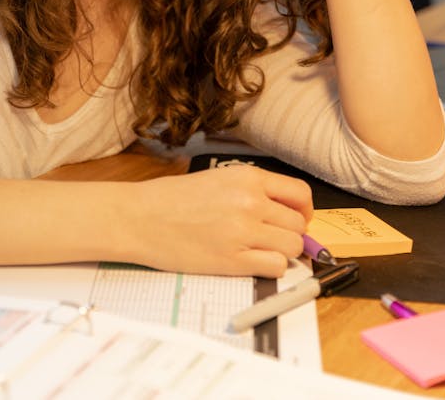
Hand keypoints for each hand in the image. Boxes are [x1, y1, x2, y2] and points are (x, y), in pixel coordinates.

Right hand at [125, 164, 310, 276]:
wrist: (141, 217)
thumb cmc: (172, 199)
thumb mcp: (217, 179)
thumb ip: (251, 192)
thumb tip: (283, 212)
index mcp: (247, 177)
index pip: (300, 193)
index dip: (303, 210)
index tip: (297, 218)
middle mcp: (250, 201)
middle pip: (298, 224)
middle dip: (291, 233)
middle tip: (273, 238)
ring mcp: (243, 232)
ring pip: (292, 247)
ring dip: (282, 252)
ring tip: (260, 250)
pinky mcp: (233, 261)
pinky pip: (276, 267)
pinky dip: (270, 268)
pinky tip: (251, 262)